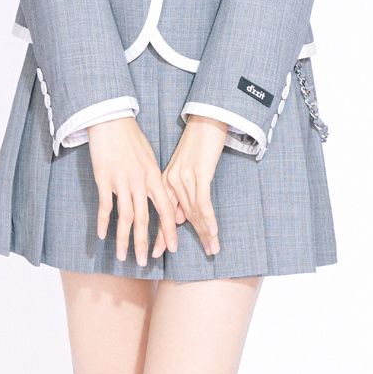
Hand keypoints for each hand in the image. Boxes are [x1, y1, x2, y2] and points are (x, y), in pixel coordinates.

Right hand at [88, 115, 179, 266]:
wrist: (111, 119)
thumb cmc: (131, 138)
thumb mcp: (149, 158)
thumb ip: (154, 179)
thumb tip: (160, 197)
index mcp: (154, 177)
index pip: (166, 210)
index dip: (169, 231)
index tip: (171, 249)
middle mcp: (140, 182)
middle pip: (145, 219)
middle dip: (145, 244)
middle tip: (145, 263)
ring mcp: (121, 181)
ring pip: (125, 217)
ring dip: (124, 240)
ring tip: (122, 257)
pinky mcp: (104, 178)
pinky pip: (106, 206)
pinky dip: (104, 222)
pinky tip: (102, 236)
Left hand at [161, 114, 226, 258]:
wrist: (205, 119)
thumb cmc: (196, 143)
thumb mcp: (184, 168)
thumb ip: (179, 193)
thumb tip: (181, 218)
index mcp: (164, 181)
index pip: (164, 214)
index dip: (161, 235)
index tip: (158, 252)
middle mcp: (171, 182)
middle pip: (180, 217)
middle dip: (190, 238)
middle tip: (203, 254)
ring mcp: (184, 178)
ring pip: (194, 213)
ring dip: (206, 233)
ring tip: (213, 250)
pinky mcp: (198, 174)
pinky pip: (203, 203)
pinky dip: (209, 219)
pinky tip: (214, 233)